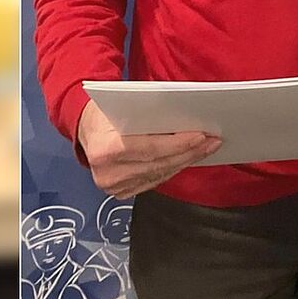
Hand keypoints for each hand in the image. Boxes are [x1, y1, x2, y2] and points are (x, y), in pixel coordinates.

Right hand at [76, 100, 220, 198]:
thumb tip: (183, 119)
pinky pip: (155, 181)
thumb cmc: (106, 111)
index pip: (150, 148)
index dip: (178, 144)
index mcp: (105, 149)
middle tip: (212, 141)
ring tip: (206, 148)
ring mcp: (114, 187)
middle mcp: (108, 174)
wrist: (84, 128)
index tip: (201, 136)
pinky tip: (188, 158)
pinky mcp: (121, 193)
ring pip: (160, 174)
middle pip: (159, 164)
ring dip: (185, 161)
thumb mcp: (122, 104)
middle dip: (189, 152)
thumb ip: (148, 114)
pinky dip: (173, 168)